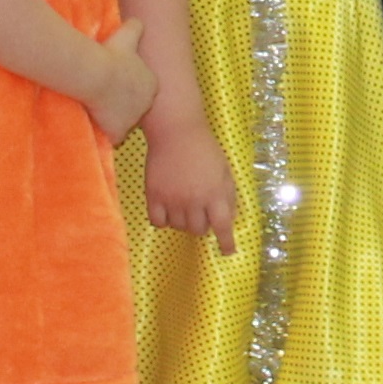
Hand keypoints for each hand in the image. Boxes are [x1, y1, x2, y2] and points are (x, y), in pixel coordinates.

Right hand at [85, 20, 158, 140]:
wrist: (99, 75)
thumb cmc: (113, 54)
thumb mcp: (128, 34)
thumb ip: (135, 27)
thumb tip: (137, 20)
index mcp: (152, 84)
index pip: (143, 89)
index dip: (129, 87)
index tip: (116, 84)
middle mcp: (147, 104)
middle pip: (135, 107)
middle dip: (124, 104)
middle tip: (106, 98)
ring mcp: (133, 121)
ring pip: (125, 122)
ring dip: (114, 118)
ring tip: (98, 111)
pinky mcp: (119, 133)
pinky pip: (113, 137)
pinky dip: (106, 133)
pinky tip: (96, 124)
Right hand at [144, 118, 239, 252]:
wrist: (176, 131)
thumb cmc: (205, 149)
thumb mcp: (225, 170)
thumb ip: (228, 195)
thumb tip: (229, 218)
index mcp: (215, 194)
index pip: (223, 226)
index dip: (226, 242)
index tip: (228, 252)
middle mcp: (194, 201)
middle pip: (199, 230)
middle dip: (202, 224)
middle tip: (199, 211)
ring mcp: (172, 200)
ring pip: (178, 227)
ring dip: (183, 221)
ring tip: (183, 204)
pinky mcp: (153, 196)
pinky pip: (158, 222)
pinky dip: (163, 220)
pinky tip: (167, 210)